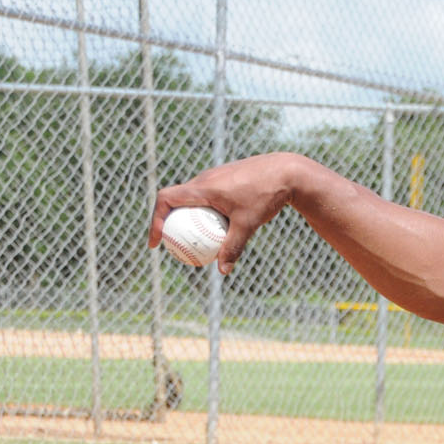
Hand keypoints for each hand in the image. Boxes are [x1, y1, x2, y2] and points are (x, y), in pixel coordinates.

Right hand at [149, 152, 310, 274]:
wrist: (288, 171)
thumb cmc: (267, 195)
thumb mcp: (249, 223)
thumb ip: (233, 247)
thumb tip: (222, 271)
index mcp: (203, 186)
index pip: (166, 199)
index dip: (156, 219)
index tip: (157, 241)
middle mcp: (205, 178)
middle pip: (176, 199)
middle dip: (168, 221)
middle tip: (171, 244)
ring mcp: (215, 176)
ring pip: (192, 197)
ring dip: (187, 216)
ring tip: (191, 240)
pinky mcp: (226, 178)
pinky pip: (207, 196)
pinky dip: (204, 211)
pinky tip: (216, 228)